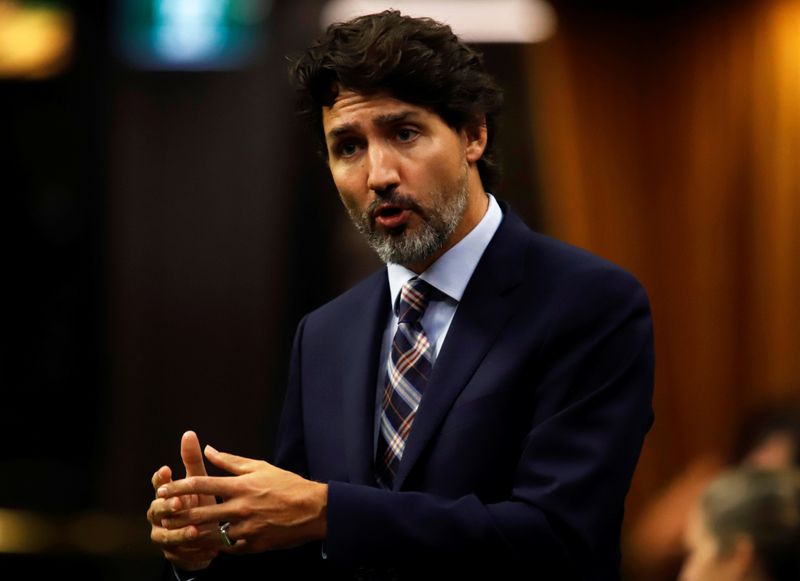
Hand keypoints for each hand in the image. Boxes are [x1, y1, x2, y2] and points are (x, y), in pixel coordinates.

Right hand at [147, 431, 220, 570]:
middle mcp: (158, 516)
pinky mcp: (174, 554)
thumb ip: (192, 461)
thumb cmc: (199, 501)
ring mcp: (164, 536)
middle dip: (167, 507)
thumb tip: (189, 433)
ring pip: (165, 536)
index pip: (158, 485)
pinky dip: (193, 552)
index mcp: (164, 495)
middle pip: (155, 511)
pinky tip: (208, 550)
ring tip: (195, 531)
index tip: (167, 470)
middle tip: (180, 503)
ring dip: (179, 534)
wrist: (203, 533)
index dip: (160, 479)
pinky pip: (180, 555)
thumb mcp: (199, 481)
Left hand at [156, 446, 327, 552]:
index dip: (178, 487)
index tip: (162, 489)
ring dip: (189, 534)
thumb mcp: (259, 467)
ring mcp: (245, 528)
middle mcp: (240, 507)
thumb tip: (208, 450)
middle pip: (198, 512)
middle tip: (160, 515)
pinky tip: (202, 544)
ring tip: (174, 533)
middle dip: (176, 514)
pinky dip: (214, 546)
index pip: (202, 484)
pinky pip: (226, 548)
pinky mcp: (252, 545)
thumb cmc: (287, 485)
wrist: (313, 510)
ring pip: (208, 534)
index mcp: (241, 485)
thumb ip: (231, 461)